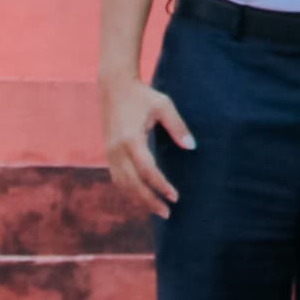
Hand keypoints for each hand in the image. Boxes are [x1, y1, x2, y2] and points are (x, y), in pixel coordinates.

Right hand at [102, 76, 191, 213]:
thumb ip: (178, 127)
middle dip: (149, 200)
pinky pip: (117, 177)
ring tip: (156, 209)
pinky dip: (128, 190)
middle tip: (167, 213)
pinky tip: (141, 196)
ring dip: (138, 199)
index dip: (161, 186)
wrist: (114, 87)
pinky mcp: (108, 152)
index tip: (175, 197)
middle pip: (132, 184)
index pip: (147, 170)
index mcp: (130, 139)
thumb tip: (192, 147)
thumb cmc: (142, 95)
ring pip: (122, 184)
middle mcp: (116, 150)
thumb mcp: (164, 106)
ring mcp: (109, 152)